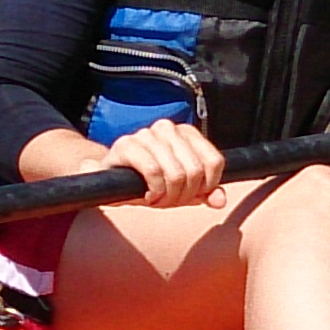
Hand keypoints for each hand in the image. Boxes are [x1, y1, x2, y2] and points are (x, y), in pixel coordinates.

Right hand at [99, 118, 224, 208]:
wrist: (110, 180)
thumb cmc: (148, 182)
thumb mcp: (181, 189)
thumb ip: (204, 193)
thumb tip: (220, 200)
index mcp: (186, 133)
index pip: (214, 161)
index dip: (206, 186)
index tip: (192, 194)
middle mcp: (167, 128)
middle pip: (195, 170)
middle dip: (184, 195)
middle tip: (169, 199)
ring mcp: (146, 134)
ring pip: (176, 173)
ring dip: (168, 196)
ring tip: (157, 198)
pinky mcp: (126, 145)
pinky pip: (153, 171)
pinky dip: (154, 190)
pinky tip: (147, 194)